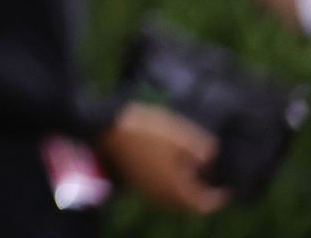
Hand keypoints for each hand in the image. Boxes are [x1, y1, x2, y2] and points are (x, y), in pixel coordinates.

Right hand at [96, 103, 231, 214]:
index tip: (226, 185)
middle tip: (210, 179)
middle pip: (187, 205)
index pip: (204, 204)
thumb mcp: (182, 136)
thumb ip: (204, 150)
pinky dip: (169, 185)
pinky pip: (159, 191)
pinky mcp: (135, 181)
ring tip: (191, 172)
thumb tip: (213, 158)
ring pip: (172, 199)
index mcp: (176, 189)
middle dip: (201, 195)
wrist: (106, 127)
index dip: (219, 196)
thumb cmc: (146, 131)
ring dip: (184, 190)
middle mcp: (161, 196)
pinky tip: (170, 168)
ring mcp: (146, 189)